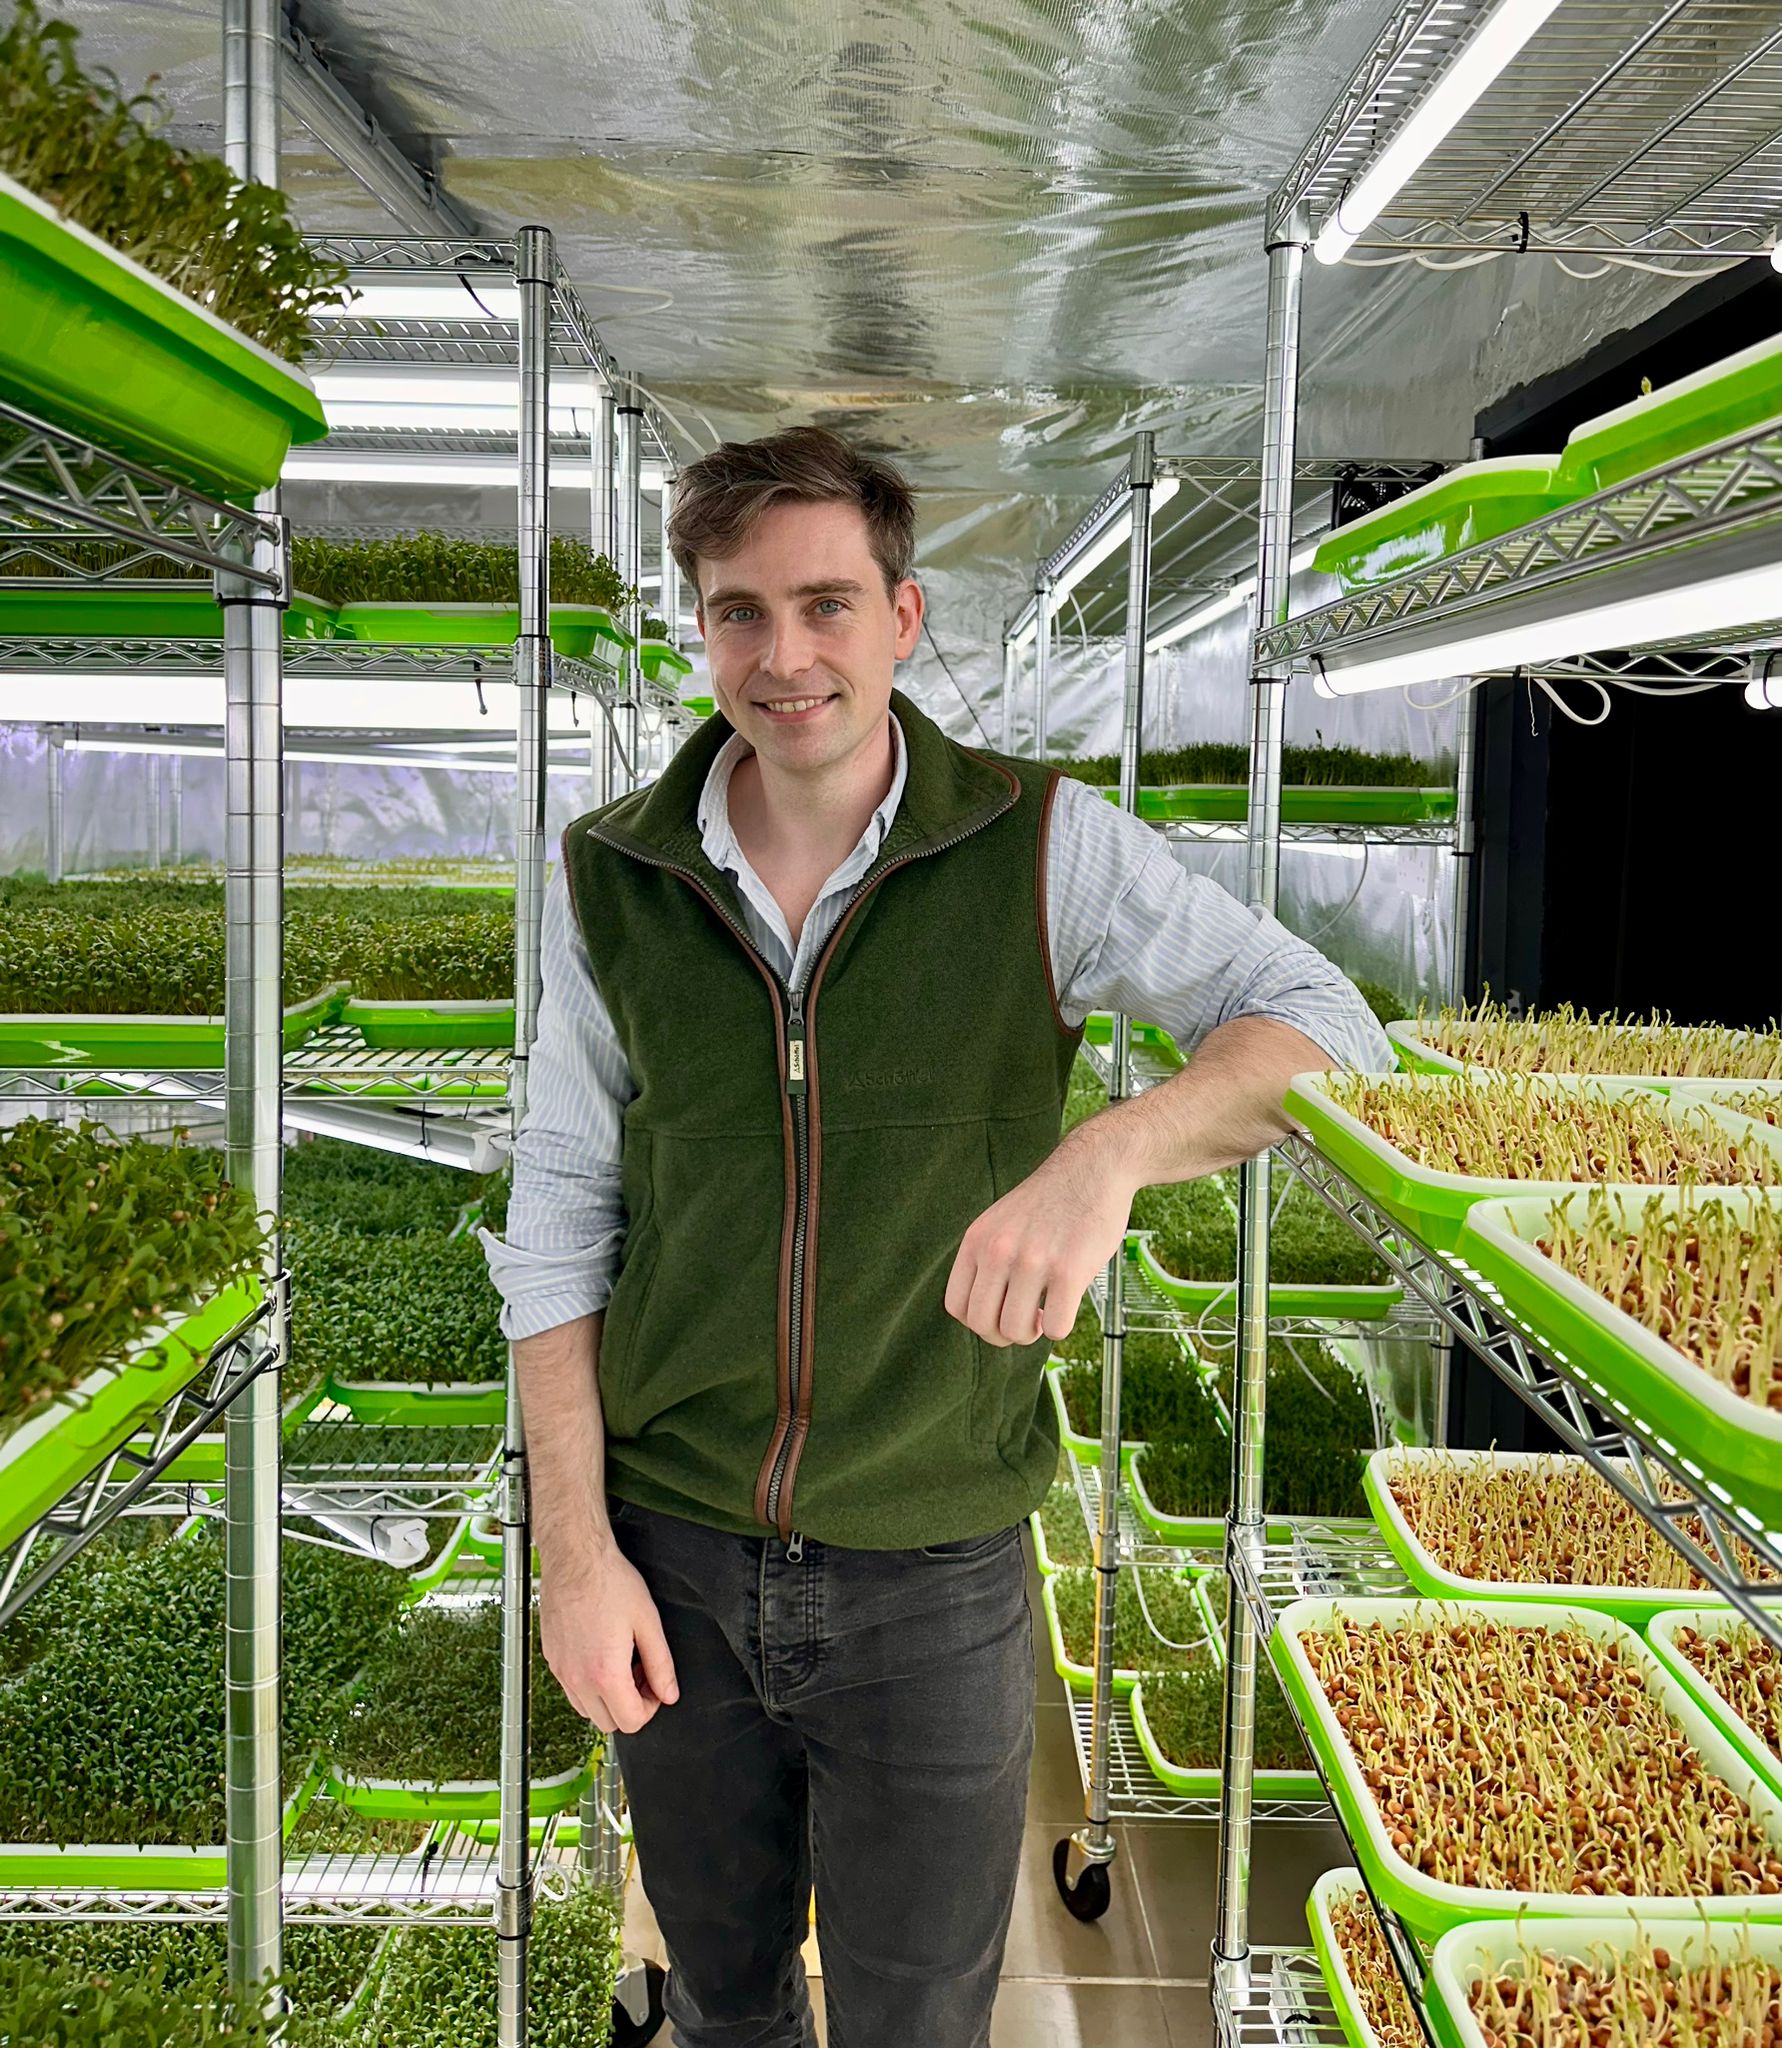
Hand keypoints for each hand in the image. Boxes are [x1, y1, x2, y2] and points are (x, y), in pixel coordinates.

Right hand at [539, 1542, 678, 1735]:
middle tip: (639, 1673)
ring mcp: (560, 1670)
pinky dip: (588, 1685)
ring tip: (621, 1662)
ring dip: (607, 1698)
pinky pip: (571, 1689)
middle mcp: (578, 1678)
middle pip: (608, 1723)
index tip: (655, 1685)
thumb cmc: (610, 1582)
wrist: (575, 1559)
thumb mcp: (648, 1622)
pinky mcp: (551, 1659)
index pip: (631, 1722)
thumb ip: (661, 1664)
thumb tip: (669, 1694)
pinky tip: (600, 1654)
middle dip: (629, 1705)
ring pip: (587, 1710)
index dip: (651, 1708)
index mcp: (605, 1673)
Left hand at [944, 1142, 1135, 1348]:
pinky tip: (1065, 1306)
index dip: (979, 1322)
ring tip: (1045, 1313)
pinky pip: (1055, 1328)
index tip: (1001, 1313)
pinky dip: (1059, 1327)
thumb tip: (985, 1314)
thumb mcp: (1001, 1223)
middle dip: (1004, 1335)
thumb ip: (988, 1260)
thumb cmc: (1050, 1201)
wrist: (1092, 1169)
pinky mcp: (1069, 1271)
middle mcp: (998, 1251)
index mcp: (977, 1240)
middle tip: (1025, 1322)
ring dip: (1033, 1333)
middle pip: (982, 1325)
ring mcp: (1032, 1261)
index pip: (957, 1306)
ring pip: (1017, 1330)